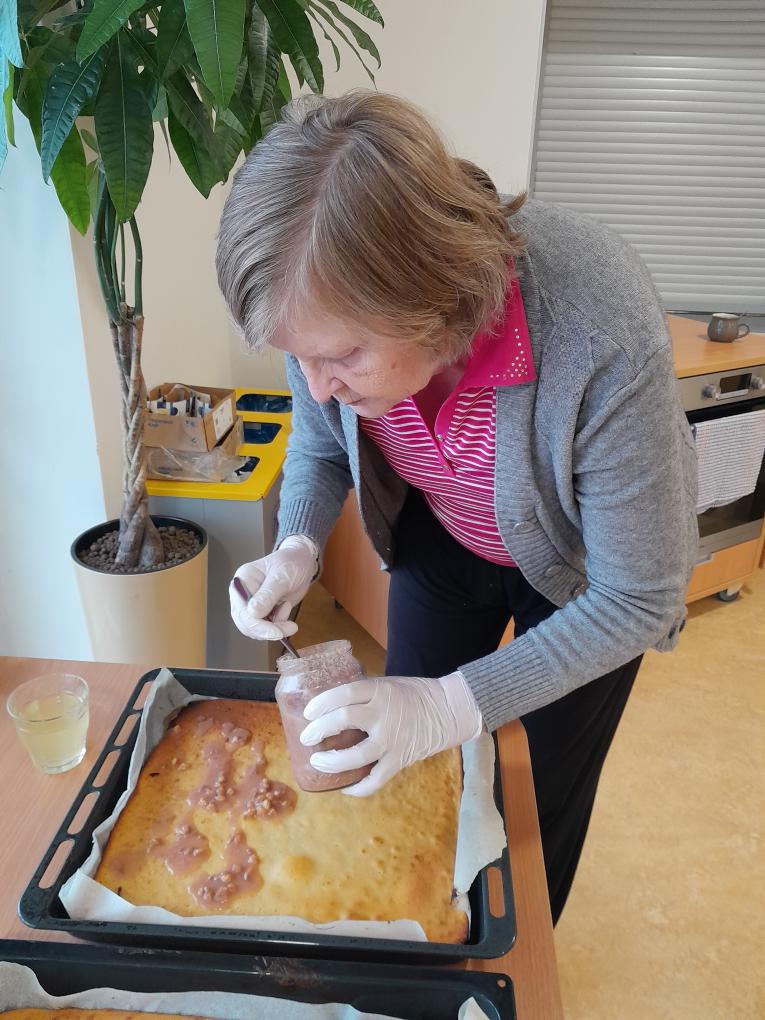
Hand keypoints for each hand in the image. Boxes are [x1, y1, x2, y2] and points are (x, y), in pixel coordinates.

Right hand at [229, 535, 318, 640]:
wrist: (302, 563)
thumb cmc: (292, 562)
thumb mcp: (282, 575)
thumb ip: (268, 594)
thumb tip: (253, 613)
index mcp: (242, 581)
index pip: (242, 610)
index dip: (257, 624)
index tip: (277, 632)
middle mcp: (243, 594)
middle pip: (245, 623)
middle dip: (266, 630)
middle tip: (288, 629)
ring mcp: (251, 604)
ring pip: (255, 629)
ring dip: (274, 627)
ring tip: (287, 608)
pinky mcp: (262, 611)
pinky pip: (265, 627)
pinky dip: (278, 625)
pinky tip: (285, 607)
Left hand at [299, 671, 483, 796]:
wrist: (448, 710)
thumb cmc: (412, 695)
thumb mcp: (386, 685)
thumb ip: (362, 696)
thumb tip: (329, 708)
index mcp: (379, 691)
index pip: (344, 693)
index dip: (321, 703)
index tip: (308, 713)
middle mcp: (384, 714)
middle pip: (343, 720)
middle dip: (319, 730)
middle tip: (307, 738)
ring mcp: (392, 739)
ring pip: (355, 756)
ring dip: (332, 762)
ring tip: (318, 762)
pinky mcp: (400, 759)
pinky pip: (375, 779)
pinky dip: (358, 788)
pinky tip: (345, 788)